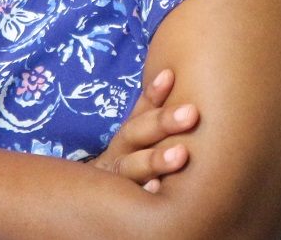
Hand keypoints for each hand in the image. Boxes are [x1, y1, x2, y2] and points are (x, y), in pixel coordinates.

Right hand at [90, 69, 198, 191]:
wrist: (89, 203)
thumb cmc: (126, 170)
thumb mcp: (134, 144)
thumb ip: (151, 119)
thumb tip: (175, 76)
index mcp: (124, 140)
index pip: (139, 112)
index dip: (153, 94)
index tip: (170, 75)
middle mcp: (117, 158)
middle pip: (136, 135)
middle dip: (163, 122)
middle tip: (191, 113)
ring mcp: (114, 184)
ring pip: (131, 168)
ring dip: (155, 160)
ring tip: (181, 153)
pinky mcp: (116, 205)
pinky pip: (130, 201)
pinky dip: (143, 195)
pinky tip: (157, 191)